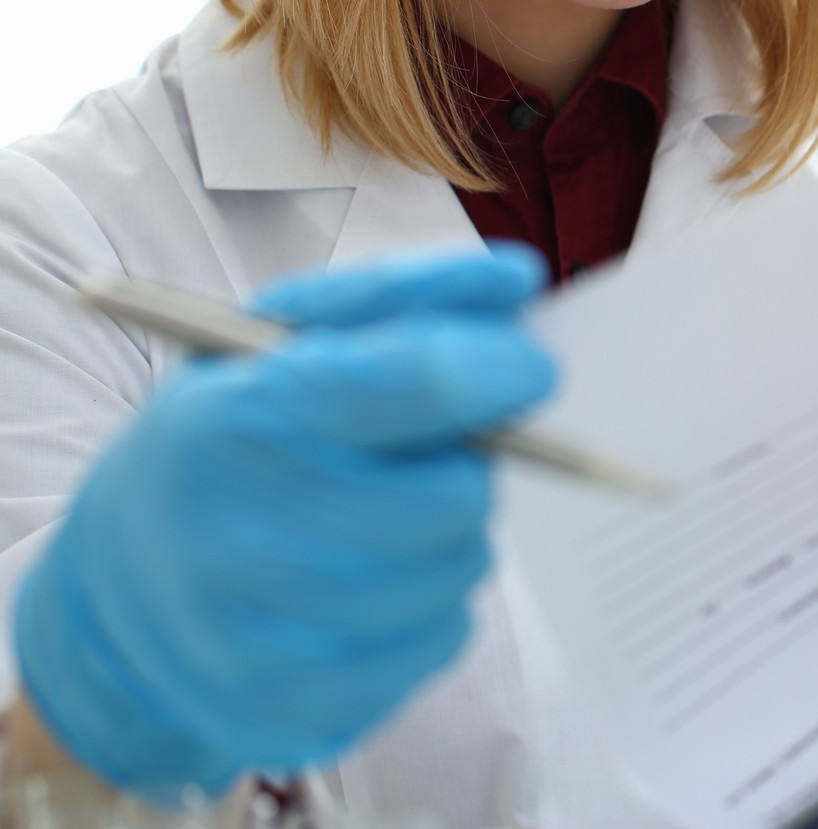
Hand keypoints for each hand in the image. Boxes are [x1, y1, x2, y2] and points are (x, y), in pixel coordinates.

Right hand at [12, 246, 553, 797]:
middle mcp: (248, 537)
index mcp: (240, 419)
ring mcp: (274, 640)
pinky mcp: (306, 712)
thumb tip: (519, 281)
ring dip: (448, 532)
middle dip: (465, 461)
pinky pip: (445, 637)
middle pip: (459, 493)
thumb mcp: (275, 342)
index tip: (525, 364)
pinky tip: (364, 583)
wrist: (115, 601)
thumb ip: (402, 296)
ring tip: (378, 516)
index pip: (416, 381)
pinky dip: (428, 602)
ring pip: (462, 565)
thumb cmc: (223, 444)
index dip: (494, 367)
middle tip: (421, 453)